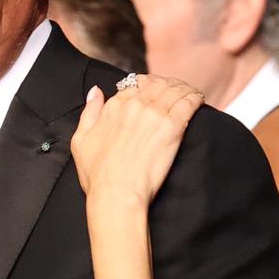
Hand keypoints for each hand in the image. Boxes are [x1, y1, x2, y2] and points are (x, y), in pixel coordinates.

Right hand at [71, 76, 202, 212]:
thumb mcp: (80, 141)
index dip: (146, 86)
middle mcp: (135, 105)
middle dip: (168, 84)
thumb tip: (96, 91)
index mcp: (114, 106)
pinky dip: (195, 98)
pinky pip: (188, 103)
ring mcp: (155, 114)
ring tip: (190, 93)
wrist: (117, 193)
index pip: (135, 86)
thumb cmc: (98, 175)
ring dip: (184, 89)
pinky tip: (198, 99)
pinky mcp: (172, 127)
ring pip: (175, 90)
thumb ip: (89, 112)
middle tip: (176, 89)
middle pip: (157, 84)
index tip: (154, 91)